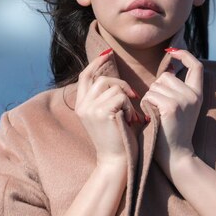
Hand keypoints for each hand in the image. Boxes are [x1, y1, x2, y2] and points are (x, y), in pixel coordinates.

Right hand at [75, 51, 139, 165]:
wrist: (117, 162)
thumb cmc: (119, 140)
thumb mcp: (109, 115)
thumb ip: (107, 98)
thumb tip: (113, 78)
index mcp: (81, 106)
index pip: (85, 76)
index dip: (96, 63)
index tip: (108, 54)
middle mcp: (82, 106)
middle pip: (101, 79)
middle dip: (121, 84)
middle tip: (134, 97)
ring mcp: (90, 109)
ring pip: (112, 87)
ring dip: (127, 98)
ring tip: (131, 114)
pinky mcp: (102, 113)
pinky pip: (120, 96)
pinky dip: (130, 106)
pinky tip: (132, 120)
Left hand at [141, 49, 202, 174]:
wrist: (176, 156)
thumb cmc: (171, 133)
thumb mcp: (181, 109)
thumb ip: (177, 90)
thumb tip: (168, 70)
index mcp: (197, 94)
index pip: (196, 66)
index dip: (184, 55)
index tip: (171, 52)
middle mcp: (193, 95)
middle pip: (165, 76)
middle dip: (156, 90)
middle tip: (158, 110)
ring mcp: (183, 100)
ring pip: (154, 86)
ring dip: (149, 100)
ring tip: (156, 116)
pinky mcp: (171, 107)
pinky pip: (149, 96)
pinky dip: (146, 107)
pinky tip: (152, 119)